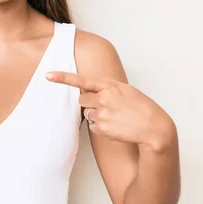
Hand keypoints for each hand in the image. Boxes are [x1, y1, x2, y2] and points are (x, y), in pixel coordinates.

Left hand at [46, 71, 176, 151]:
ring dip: (97, 116)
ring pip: (87, 114)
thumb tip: (91, 92)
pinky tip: (116, 127)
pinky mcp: (102, 128)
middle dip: (89, 103)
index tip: (48, 75)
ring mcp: (102, 113)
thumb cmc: (142, 107)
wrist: (154, 127)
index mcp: (110, 85)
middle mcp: (104, 98)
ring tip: (115, 118)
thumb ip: (108, 89)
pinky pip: (93, 127)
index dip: (63, 78)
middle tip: (106, 107)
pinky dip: (101, 128)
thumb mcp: (126, 90)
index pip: (82, 80)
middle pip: (82, 99)